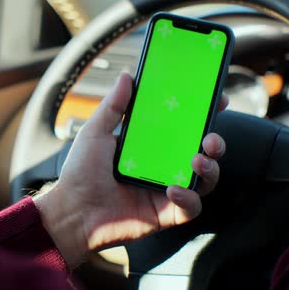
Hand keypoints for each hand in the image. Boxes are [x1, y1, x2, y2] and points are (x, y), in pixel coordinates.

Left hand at [34, 73, 227, 268]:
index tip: (215, 99)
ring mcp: (166, 190)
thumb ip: (113, 106)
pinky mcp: (166, 214)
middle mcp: (162, 167)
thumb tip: (127, 75)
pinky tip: (173, 189)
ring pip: (204, 179)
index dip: (202, 115)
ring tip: (198, 160)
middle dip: (215, 142)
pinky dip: (189, 198)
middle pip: (201, 152)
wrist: (72, 212)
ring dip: (210, 168)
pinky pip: (190, 207)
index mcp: (149, 146)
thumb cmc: (80, 173)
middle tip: (210, 137)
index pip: (183, 128)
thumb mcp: (95, 132)